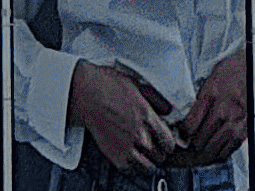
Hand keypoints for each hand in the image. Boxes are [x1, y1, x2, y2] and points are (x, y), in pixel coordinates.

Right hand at [64, 61, 178, 174]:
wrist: (85, 93)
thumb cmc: (107, 84)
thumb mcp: (136, 84)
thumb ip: (156, 99)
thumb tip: (170, 110)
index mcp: (147, 117)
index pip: (169, 142)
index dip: (168, 141)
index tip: (164, 139)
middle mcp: (140, 135)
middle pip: (161, 156)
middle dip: (159, 150)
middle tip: (153, 144)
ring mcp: (128, 148)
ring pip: (149, 167)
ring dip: (149, 161)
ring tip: (145, 154)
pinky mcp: (116, 156)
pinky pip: (133, 170)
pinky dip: (134, 166)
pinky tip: (132, 156)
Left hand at [184, 48, 249, 151]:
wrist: (254, 69)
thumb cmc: (233, 70)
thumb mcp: (210, 77)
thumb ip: (200, 96)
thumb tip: (189, 112)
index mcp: (211, 96)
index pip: (190, 125)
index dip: (181, 133)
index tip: (179, 133)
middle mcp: (223, 112)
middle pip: (200, 140)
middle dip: (190, 143)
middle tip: (186, 142)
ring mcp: (235, 124)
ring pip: (213, 149)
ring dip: (203, 151)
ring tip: (197, 149)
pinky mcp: (244, 131)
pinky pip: (228, 150)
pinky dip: (218, 154)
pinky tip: (213, 150)